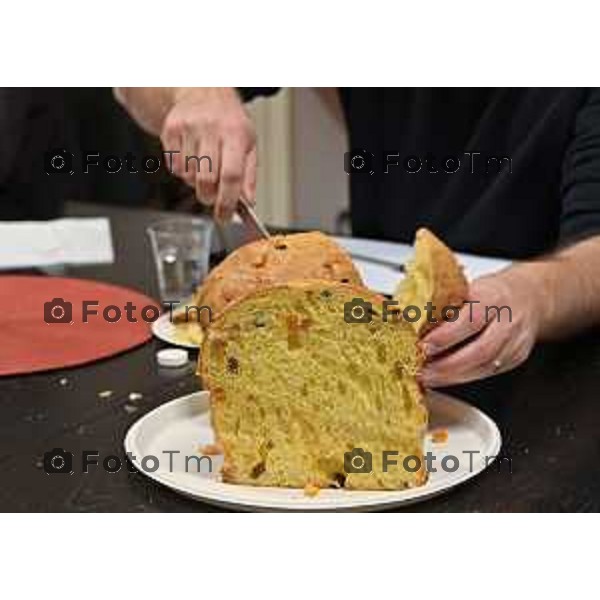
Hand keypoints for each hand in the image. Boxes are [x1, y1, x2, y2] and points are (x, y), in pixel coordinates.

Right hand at [160, 87, 256, 220]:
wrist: (202, 90)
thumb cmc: (229, 121)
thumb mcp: (249, 144)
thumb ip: (249, 176)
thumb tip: (248, 202)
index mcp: (235, 133)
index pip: (231, 175)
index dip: (227, 201)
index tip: (225, 216)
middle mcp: (211, 128)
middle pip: (207, 179)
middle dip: (208, 196)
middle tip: (212, 197)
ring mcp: (188, 127)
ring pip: (188, 175)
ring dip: (195, 182)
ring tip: (204, 169)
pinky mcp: (170, 129)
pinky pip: (173, 166)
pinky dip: (182, 172)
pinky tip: (191, 158)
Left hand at [419, 267, 542, 386]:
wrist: (528, 298)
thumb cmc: (491, 292)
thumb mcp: (467, 289)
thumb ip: (445, 304)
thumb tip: (410, 319)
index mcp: (493, 298)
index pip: (471, 319)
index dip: (446, 336)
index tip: (422, 345)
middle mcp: (508, 322)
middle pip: (480, 351)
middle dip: (446, 365)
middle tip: (420, 369)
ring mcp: (515, 343)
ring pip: (484, 367)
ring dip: (451, 376)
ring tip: (426, 377)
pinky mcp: (515, 359)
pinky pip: (487, 373)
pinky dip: (461, 378)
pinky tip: (442, 378)